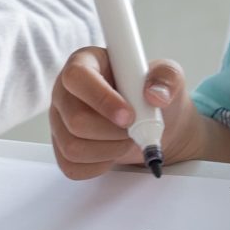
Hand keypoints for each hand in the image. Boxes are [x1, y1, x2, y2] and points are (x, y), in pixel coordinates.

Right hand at [48, 49, 212, 178]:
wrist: (154, 123)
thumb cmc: (153, 93)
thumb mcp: (168, 76)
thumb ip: (166, 77)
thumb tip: (155, 95)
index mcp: (86, 63)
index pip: (77, 76)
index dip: (101, 98)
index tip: (128, 116)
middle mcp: (66, 91)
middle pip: (75, 119)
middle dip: (112, 132)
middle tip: (133, 128)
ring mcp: (60, 121)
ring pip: (73, 147)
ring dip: (109, 150)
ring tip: (126, 139)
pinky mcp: (62, 147)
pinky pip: (72, 166)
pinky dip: (99, 165)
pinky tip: (112, 152)